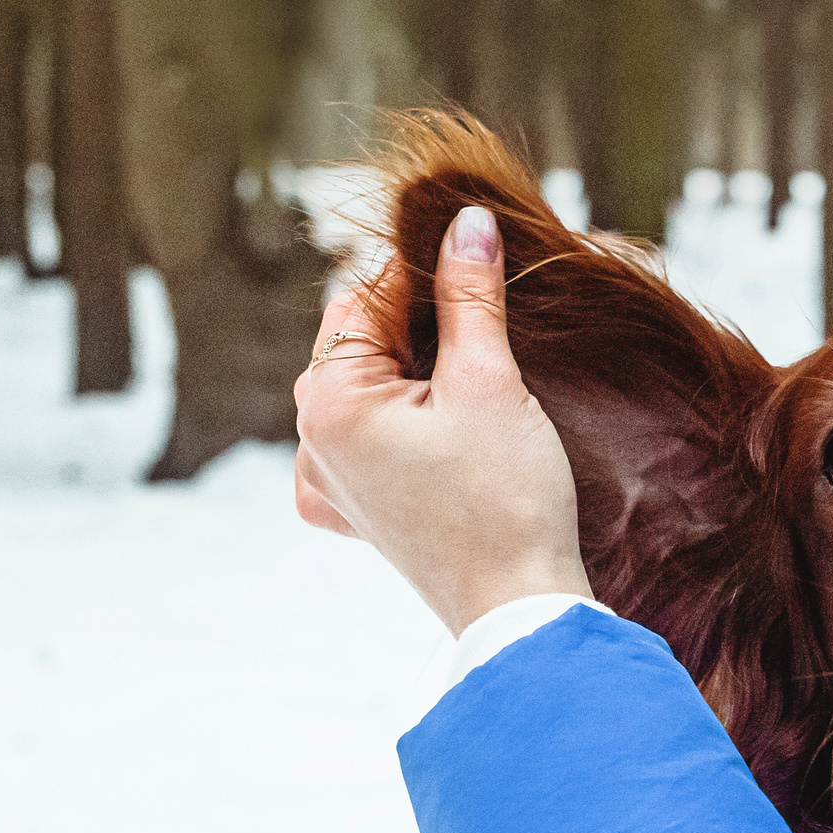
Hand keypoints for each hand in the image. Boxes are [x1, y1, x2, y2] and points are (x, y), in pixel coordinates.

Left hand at [293, 206, 593, 635]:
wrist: (521, 610)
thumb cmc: (507, 499)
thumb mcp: (490, 381)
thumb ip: (471, 293)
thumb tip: (468, 221)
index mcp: (328, 402)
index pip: (366, 297)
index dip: (426, 270)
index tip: (480, 258)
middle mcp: (311, 442)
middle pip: (362, 344)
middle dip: (422, 322)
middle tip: (490, 318)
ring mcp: (331, 485)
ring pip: (367, 392)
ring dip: (417, 371)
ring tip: (477, 377)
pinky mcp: (361, 518)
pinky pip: (367, 445)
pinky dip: (402, 425)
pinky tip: (441, 430)